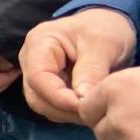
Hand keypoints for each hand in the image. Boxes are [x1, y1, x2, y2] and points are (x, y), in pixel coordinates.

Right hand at [20, 9, 137, 122]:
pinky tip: (88, 107)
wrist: (108, 26)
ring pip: (42, 104)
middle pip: (36, 96)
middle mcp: (31, 60)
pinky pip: (52, 106)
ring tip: (93, 110)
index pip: (38, 78)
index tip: (86, 106)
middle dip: (63, 108)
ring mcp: (37, 74)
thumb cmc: (104, 28)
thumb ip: (91, 70)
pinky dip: (69, 112)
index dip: (59, 97)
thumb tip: (83, 100)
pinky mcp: (47, 85)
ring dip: (66, 113)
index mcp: (39, 43)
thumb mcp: (103, 43)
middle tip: (93, 112)